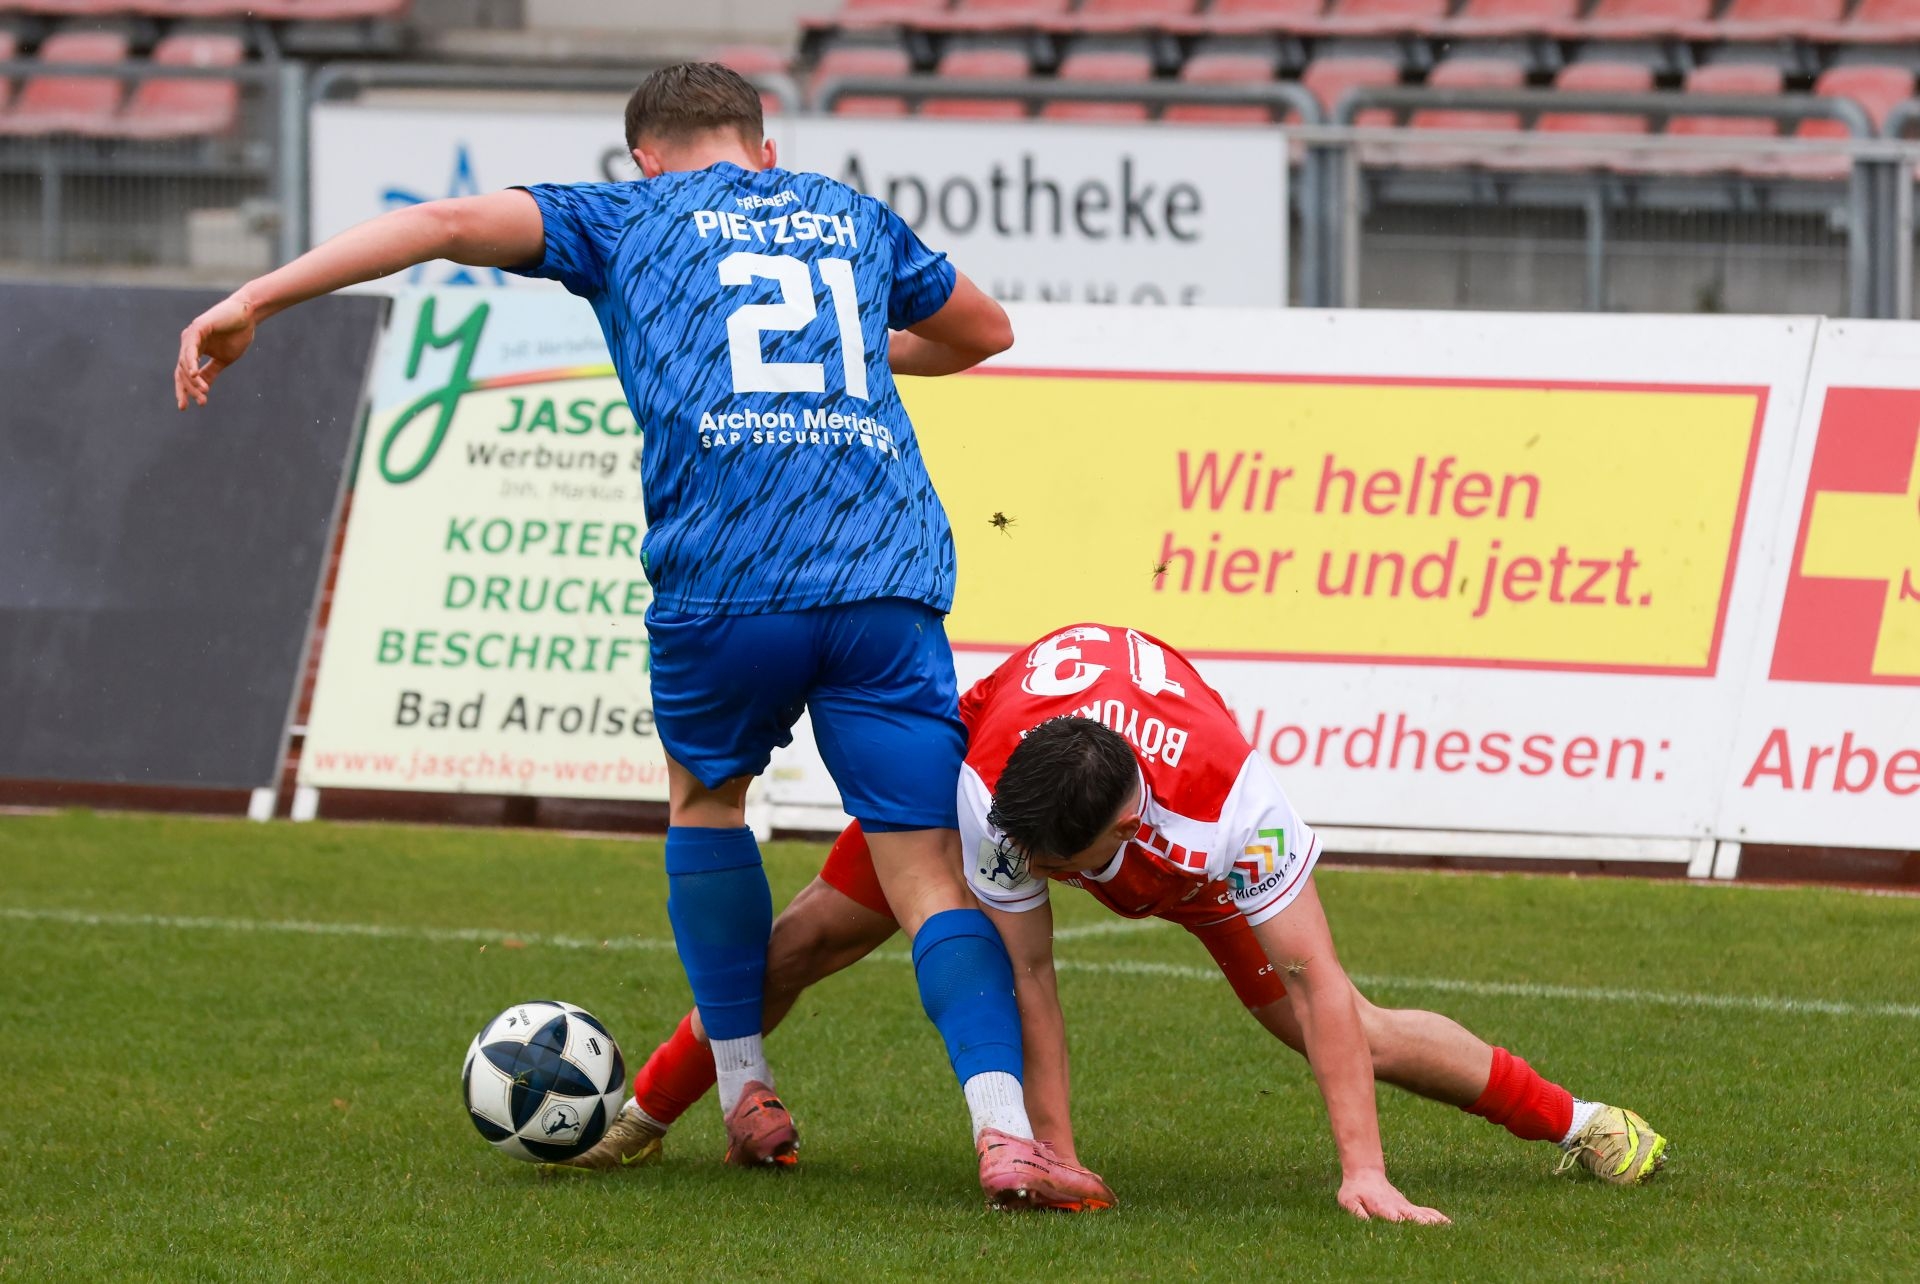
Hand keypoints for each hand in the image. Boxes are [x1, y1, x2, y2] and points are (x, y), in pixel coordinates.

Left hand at [175, 293, 257, 408]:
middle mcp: (188, 343)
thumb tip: (203, 387)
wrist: (249, 316)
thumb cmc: (238, 334)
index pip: (183, 374)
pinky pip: (190, 348)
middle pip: (181, 371)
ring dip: (193, 379)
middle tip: (200, 402)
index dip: (184, 390)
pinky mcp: (197, 328)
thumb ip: (211, 372)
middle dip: (189, 389)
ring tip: (203, 391)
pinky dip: (191, 361)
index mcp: (194, 351)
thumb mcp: (224, 359)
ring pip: (184, 362)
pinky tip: (194, 374)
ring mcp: (191, 335)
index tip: (186, 407)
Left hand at [1337, 1170, 1449, 1224]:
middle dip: (1424, 1226)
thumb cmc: (1354, 1190)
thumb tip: (1366, 1223)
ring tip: (1450, 1231)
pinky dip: (1437, 1217)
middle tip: (1437, 1237)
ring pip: (1423, 1214)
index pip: (1395, 1218)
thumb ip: (1356, 1212)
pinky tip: (1449, 1224)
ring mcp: (1405, 1206)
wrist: (1364, 1173)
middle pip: (1414, 1218)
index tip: (1412, 1233)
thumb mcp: (1348, 1201)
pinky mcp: (1409, 1206)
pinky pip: (1426, 1212)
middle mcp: (1397, 1207)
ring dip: (1435, 1222)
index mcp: (1383, 1207)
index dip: (1403, 1225)